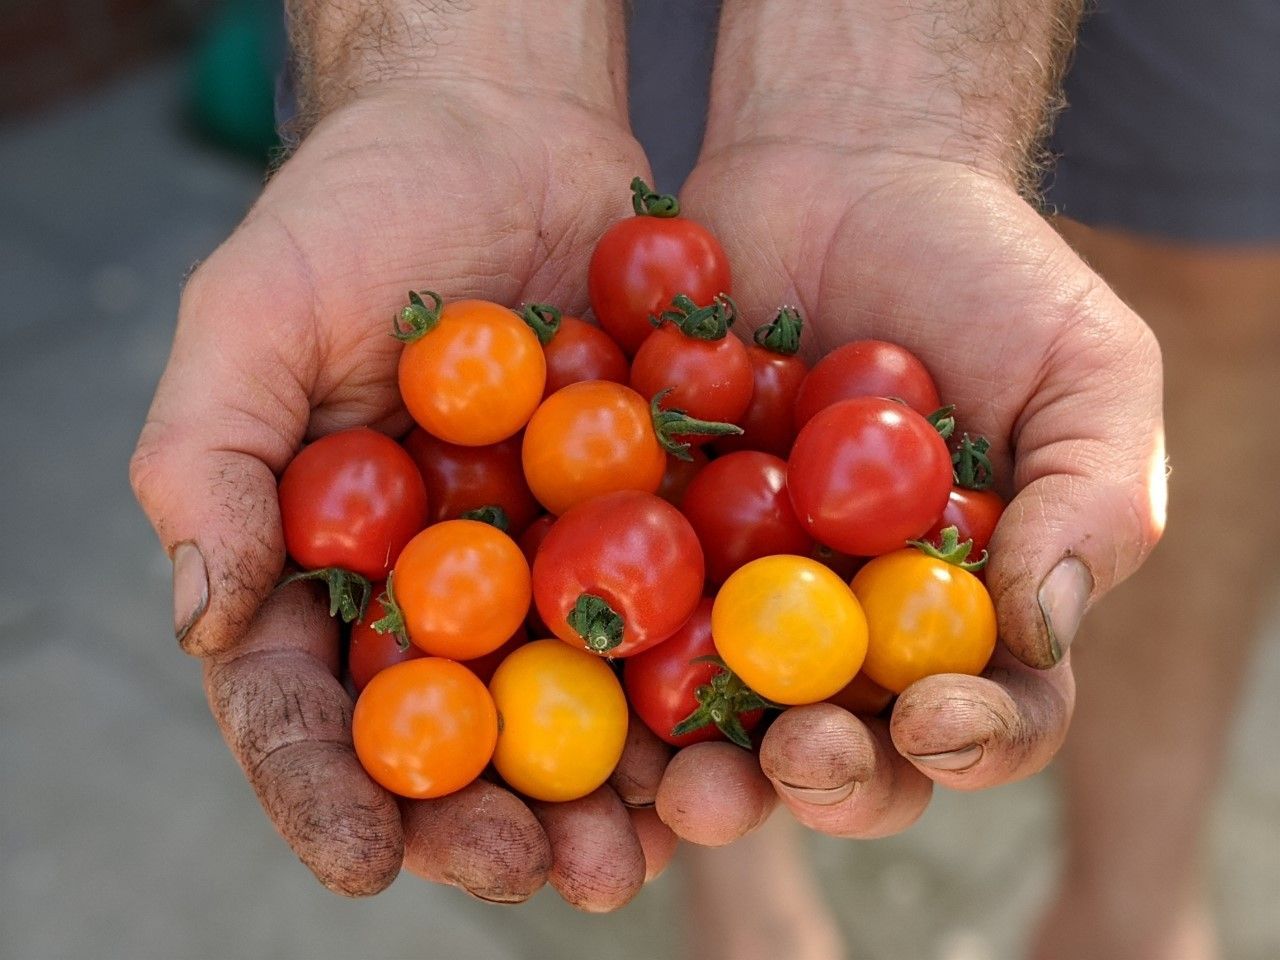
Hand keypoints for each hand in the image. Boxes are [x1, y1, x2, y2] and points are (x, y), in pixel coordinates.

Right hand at [130, 68, 677, 905]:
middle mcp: (441, 588)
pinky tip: (731, 745)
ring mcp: (552, 562)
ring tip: (639, 852)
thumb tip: (201, 621)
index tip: (363, 859)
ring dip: (608, 793)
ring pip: (575, 707)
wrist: (501, 128)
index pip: (309, 702)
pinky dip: (703, 686)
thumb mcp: (254, 317)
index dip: (329, 788)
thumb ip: (211, 464)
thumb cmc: (355, 211)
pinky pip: (680, 618)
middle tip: (533, 870)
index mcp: (327, 565)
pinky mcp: (652, 520)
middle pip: (456, 738)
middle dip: (487, 819)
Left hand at [656, 138, 1162, 840]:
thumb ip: (1093, 501)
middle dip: (826, 779)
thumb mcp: (1084, 369)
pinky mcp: (647, 541)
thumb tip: (1042, 636)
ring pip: (721, 718)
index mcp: (964, 613)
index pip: (990, 718)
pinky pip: (618, 614)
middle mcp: (849, 627)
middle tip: (801, 756)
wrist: (840, 170)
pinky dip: (606, 658)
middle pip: (845, 748)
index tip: (937, 717)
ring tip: (683, 781)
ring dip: (705, 769)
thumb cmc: (983, 272)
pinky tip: (587, 670)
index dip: (974, 744)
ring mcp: (740, 592)